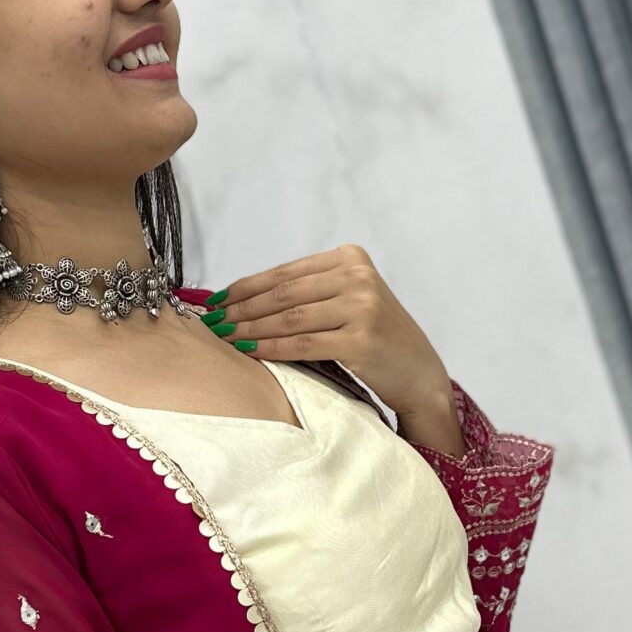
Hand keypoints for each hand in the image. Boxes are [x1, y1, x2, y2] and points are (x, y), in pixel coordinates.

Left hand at [204, 246, 459, 449]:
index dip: (246, 287)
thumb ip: (308, 292)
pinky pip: (304, 344)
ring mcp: (362, 307)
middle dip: (243, 309)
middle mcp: (358, 276)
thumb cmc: (375, 339)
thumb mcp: (347, 301)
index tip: (216, 300)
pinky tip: (250, 352)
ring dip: (251, 329)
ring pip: (290, 318)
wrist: (419, 372)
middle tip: (213, 322)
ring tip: (225, 337)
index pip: (285, 272)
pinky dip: (272, 348)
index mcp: (351, 258)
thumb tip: (241, 298)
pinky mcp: (361, 340)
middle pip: (284, 293)